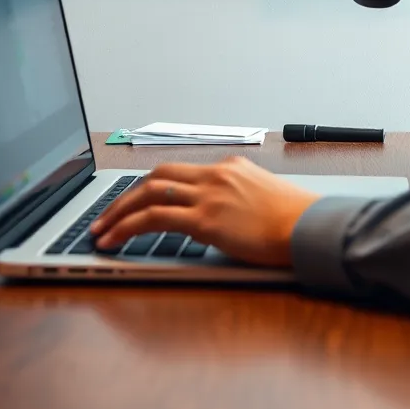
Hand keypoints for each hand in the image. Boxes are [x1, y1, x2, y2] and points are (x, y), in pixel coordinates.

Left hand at [89, 157, 319, 266]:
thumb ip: (237, 199)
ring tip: (99, 230)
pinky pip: (153, 219)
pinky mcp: (205, 220)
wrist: (310, 227)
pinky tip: (112, 241)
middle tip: (106, 215)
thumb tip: (222, 216)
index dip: (149, 187)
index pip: (178, 172)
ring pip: (147, 194)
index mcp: (230, 167)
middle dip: (125, 196)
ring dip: (117, 212)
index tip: (132, 201)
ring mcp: (209, 195)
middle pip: (157, 176)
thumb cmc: (295, 220)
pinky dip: (126, 227)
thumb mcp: (263, 197)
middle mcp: (215, 175)